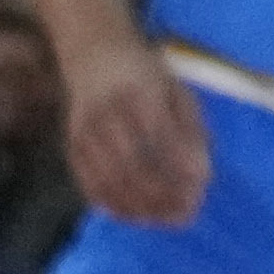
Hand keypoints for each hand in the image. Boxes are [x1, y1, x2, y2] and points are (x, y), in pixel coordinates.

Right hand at [72, 59, 210, 226]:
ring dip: (140, 207)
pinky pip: (90, 185)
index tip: (202, 189)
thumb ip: (191, 129)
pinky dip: (114, 206)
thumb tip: (202, 173)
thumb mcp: (176, 89)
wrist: (93, 53)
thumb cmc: (144, 73)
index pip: (160, 135)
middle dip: (162, 195)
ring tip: (166, 220)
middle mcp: (107, 113)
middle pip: (133, 165)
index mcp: (139, 91)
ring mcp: (84, 133)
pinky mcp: (71, 148)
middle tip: (186, 214)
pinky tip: (136, 216)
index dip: (180, 166)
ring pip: (110, 181)